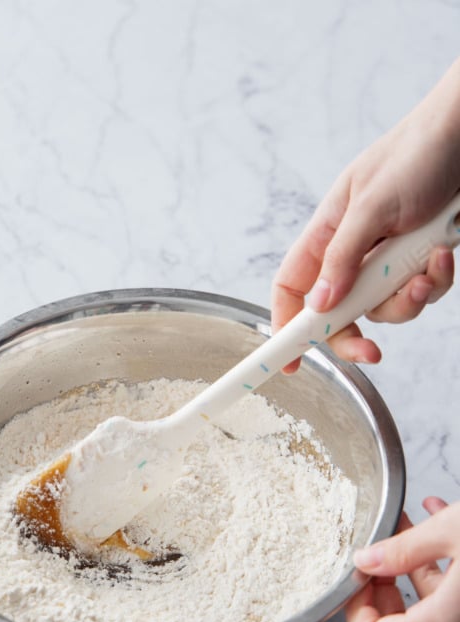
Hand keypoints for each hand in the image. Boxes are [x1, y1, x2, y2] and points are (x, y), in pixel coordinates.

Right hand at [272, 59, 459, 371]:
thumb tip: (320, 304)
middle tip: (371, 352)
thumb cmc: (415, 154)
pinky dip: (435, 281)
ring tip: (424, 271)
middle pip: (338, 313)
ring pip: (384, 309)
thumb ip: (343, 257)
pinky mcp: (418, 261)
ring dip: (407, 300)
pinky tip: (443, 254)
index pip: (292, 289)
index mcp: (326, 234)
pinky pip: (420, 293)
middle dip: (355, 334)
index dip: (286, 326)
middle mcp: (352, 252)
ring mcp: (386, 260)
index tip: (289, 361)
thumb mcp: (371, 206)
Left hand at [345, 498, 459, 621]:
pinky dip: (440, 562)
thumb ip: (404, 549)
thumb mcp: (454, 532)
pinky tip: (438, 517)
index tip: (355, 576)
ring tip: (404, 520)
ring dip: (411, 562)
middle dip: (380, 582)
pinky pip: (451, 594)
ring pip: (427, 603)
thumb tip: (367, 559)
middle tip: (375, 549)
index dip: (354, 609)